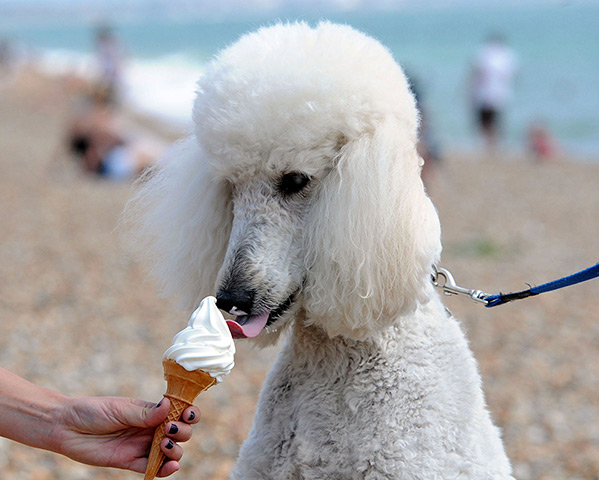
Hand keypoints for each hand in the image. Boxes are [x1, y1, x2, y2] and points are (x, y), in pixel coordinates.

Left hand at [51, 396, 199, 476]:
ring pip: (169, 452)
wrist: (66, 428)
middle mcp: (149, 428)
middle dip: (182, 431)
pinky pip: (152, 468)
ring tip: (164, 446)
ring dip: (175, 450)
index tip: (187, 413)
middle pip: (178, 432)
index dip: (188, 412)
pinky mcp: (130, 462)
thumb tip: (169, 406)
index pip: (177, 411)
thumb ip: (144, 413)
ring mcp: (141, 446)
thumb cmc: (92, 412)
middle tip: (171, 430)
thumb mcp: (119, 409)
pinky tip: (169, 467)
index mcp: (150, 411)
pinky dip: (164, 470)